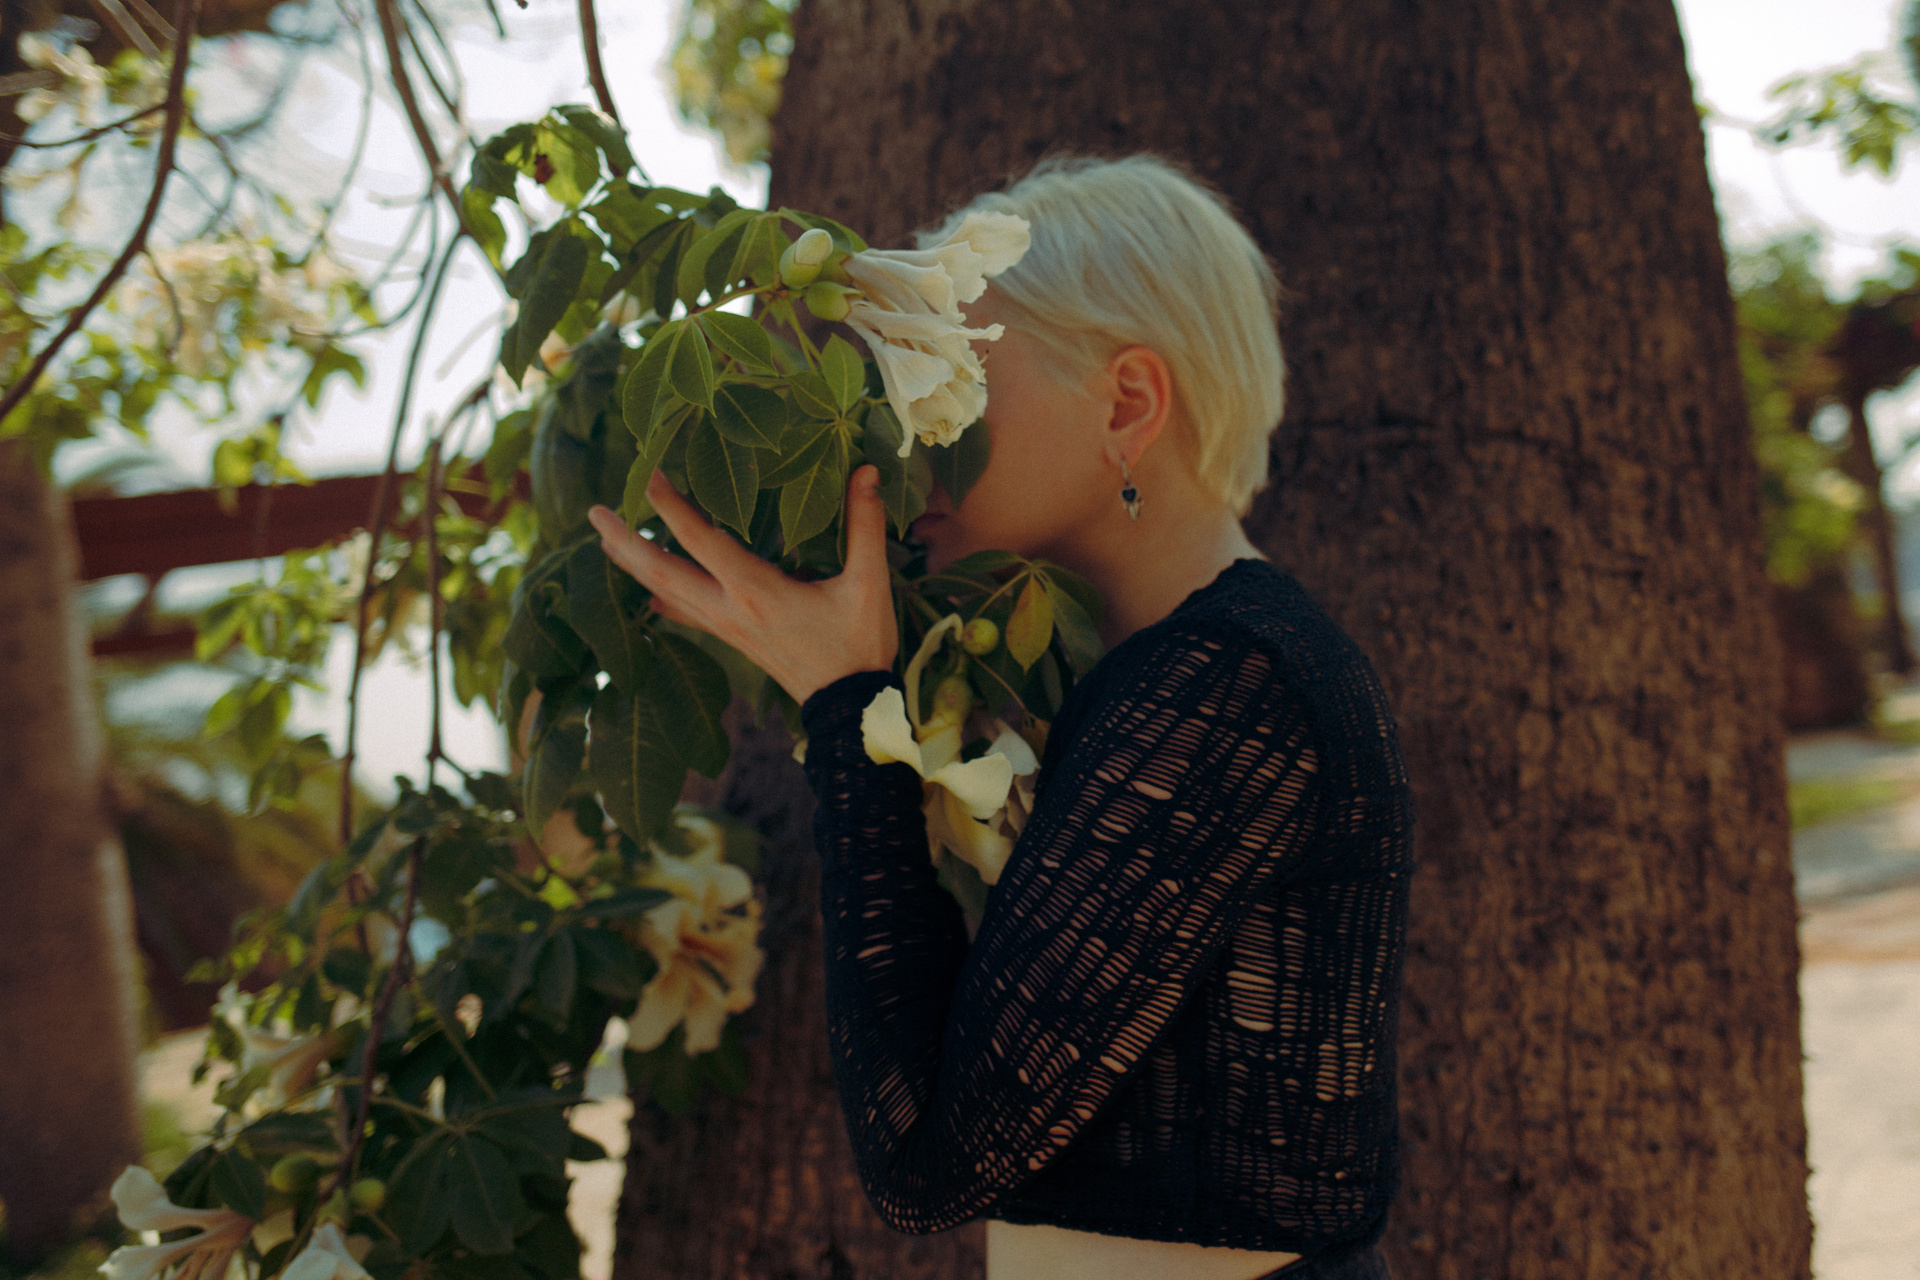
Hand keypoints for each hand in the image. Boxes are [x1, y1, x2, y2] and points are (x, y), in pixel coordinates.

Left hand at [586, 465, 898, 706]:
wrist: (849, 707)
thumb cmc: (858, 644)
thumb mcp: (868, 583)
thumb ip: (863, 525)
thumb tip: (866, 470)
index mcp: (756, 591)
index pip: (702, 539)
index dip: (671, 506)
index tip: (649, 474)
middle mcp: (730, 608)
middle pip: (661, 572)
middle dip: (625, 541)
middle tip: (594, 511)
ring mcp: (725, 627)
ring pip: (665, 593)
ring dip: (632, 565)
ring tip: (605, 538)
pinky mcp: (731, 639)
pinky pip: (683, 615)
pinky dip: (659, 598)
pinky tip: (644, 593)